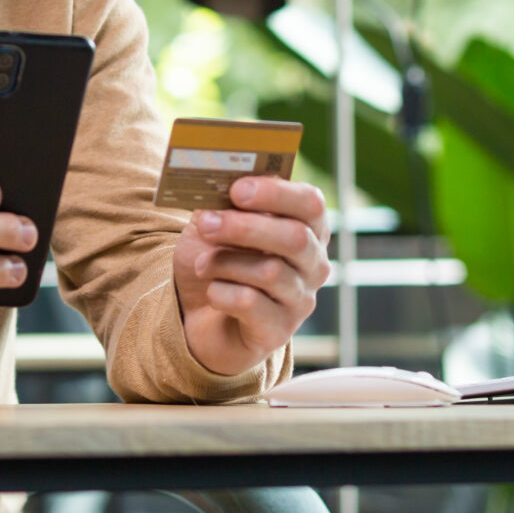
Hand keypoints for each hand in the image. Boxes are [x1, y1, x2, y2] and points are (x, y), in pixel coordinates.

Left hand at [172, 177, 328, 376]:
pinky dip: (221, 293)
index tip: (237, 189)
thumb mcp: (218, 224)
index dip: (276, 193)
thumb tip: (215, 181)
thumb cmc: (218, 260)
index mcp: (306, 229)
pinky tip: (211, 292)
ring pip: (270, 272)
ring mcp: (300, 300)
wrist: (200, 316)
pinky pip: (250, 304)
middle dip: (245, 227)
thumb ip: (224, 203)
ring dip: (225, 262)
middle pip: (295, 237)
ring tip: (200, 264)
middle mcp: (313, 264)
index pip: (310, 204)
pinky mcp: (279, 331)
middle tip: (207, 223)